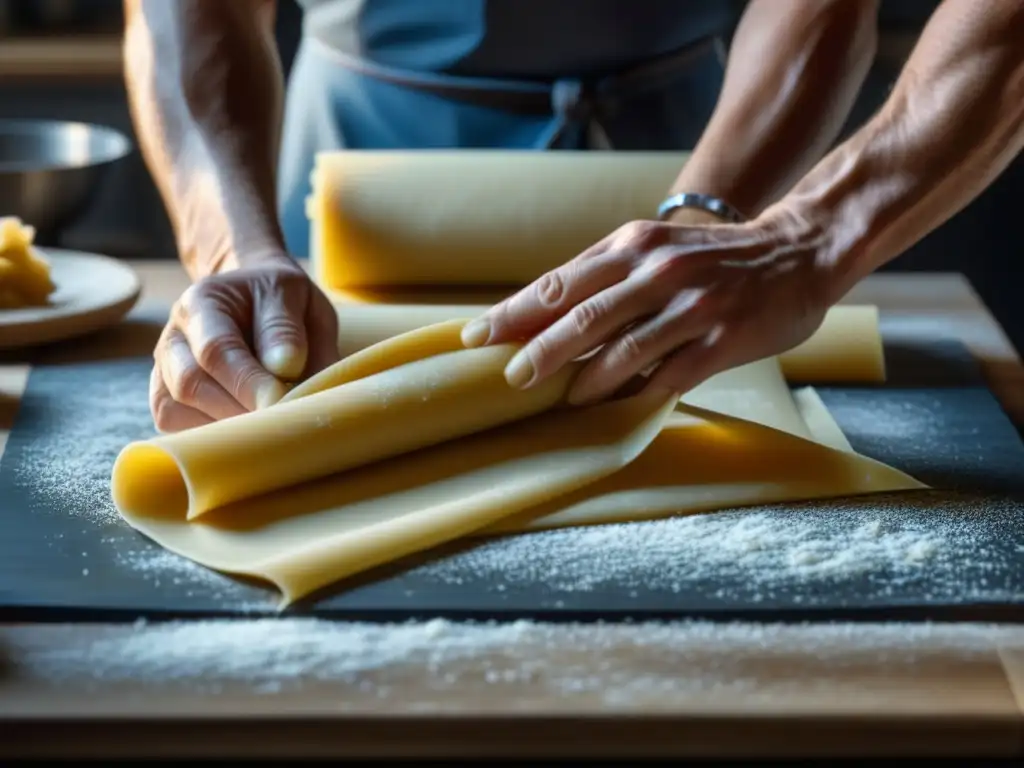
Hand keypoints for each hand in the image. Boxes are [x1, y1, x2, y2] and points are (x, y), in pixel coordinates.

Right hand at [151, 253, 339, 431]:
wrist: (258, 300)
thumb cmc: (278, 300)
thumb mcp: (292, 293)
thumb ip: (286, 328)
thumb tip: (284, 367)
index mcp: (202, 302)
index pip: (215, 350)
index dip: (247, 382)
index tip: (280, 401)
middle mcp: (174, 336)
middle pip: (189, 385)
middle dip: (238, 410)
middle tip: (279, 421)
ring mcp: (165, 369)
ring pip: (175, 411)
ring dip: (223, 427)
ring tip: (265, 424)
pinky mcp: (166, 398)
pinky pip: (174, 426)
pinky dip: (209, 436)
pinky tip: (243, 429)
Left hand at [461, 210, 834, 404]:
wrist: (800, 251)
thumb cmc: (714, 257)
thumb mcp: (657, 247)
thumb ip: (608, 274)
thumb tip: (546, 314)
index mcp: (634, 244)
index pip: (559, 282)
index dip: (514, 312)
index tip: (476, 336)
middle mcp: (657, 270)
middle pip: (581, 315)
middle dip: (537, 350)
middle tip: (508, 377)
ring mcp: (689, 306)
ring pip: (620, 349)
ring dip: (582, 380)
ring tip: (558, 399)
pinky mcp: (719, 340)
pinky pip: (666, 376)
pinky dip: (634, 396)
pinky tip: (611, 412)